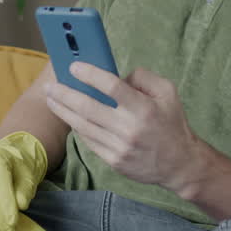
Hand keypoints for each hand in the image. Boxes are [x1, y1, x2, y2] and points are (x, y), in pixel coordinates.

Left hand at [44, 62, 204, 193]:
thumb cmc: (172, 123)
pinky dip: (76, 127)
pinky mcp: (114, 161)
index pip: (111, 86)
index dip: (90, 74)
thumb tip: (115, 75)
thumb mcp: (168, 92)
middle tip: (50, 85)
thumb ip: (143, 77)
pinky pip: (89, 141)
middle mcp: (129, 128)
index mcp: (144, 108)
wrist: (180, 164)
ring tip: (51, 99)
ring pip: (83, 126)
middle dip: (65, 94)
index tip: (74, 67)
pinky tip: (69, 117)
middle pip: (88, 107)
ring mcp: (119, 147)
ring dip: (63, 111)